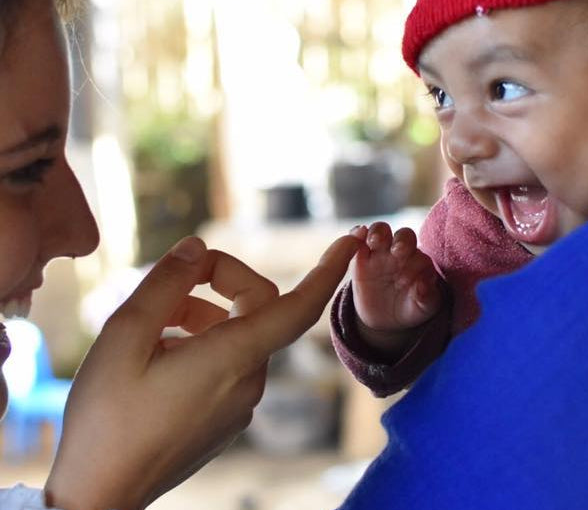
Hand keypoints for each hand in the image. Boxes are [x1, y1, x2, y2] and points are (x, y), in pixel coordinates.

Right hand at [44, 232, 356, 509]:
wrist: (99, 498)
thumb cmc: (105, 419)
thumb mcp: (123, 336)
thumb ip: (165, 284)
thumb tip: (197, 247)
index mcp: (233, 358)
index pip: (300, 306)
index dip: (328, 270)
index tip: (350, 242)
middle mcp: (249, 382)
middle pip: (257, 308)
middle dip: (219, 283)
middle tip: (168, 282)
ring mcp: (240, 406)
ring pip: (238, 336)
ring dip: (204, 315)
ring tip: (151, 324)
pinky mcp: (225, 422)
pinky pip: (228, 365)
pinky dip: (202, 345)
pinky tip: (157, 354)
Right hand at [350, 223, 442, 354]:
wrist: (386, 318)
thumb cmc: (411, 307)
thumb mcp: (423, 307)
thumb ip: (427, 296)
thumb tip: (423, 284)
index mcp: (419, 262)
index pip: (420, 256)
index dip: (415, 264)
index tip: (407, 280)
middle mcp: (401, 253)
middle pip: (403, 235)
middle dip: (402, 240)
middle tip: (398, 251)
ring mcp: (380, 252)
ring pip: (380, 231)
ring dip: (378, 232)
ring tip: (374, 241)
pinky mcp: (360, 257)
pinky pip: (357, 240)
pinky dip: (355, 234)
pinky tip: (354, 236)